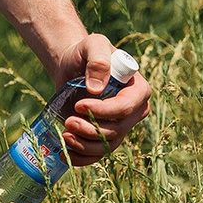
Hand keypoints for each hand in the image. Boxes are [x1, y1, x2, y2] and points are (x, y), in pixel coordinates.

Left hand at [57, 32, 149, 165]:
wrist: (72, 66)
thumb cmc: (85, 53)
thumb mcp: (92, 45)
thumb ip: (98, 59)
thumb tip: (97, 89)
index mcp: (138, 89)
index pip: (126, 107)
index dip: (104, 111)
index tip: (80, 105)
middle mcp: (134, 111)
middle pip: (117, 129)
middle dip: (92, 130)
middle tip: (68, 121)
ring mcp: (120, 125)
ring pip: (107, 145)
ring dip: (85, 145)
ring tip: (64, 135)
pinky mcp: (105, 136)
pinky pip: (99, 154)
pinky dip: (83, 158)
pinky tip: (67, 153)